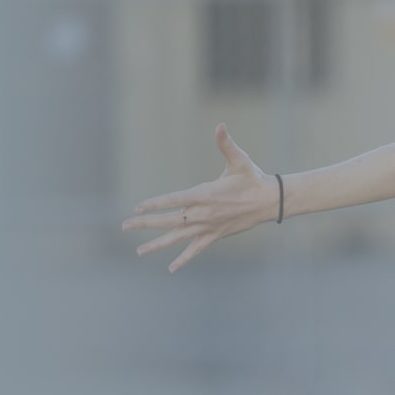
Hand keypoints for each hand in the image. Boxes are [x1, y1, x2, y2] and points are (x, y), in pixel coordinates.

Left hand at [120, 123, 276, 272]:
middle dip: (145, 222)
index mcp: (204, 194)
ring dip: (157, 244)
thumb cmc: (252, 178)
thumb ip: (225, 143)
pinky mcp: (215, 236)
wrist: (269, 202)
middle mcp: (202, 213)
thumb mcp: (239, 159)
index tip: (138, 207)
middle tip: (125, 225)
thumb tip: (220, 125)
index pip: (173, 199)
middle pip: (168, 220)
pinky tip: (171, 269)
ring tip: (139, 251)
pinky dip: (183, 259)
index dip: (154, 203)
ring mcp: (208, 227)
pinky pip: (195, 250)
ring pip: (177, 238)